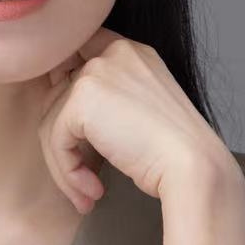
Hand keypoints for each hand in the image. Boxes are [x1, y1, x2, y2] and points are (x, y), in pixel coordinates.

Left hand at [39, 27, 233, 207]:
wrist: (192, 166)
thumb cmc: (172, 151)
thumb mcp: (139, 109)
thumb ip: (104, 99)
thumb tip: (54, 113)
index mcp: (129, 52)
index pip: (76, 55)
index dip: (64, 93)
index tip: (70, 133)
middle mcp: (111, 53)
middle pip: (57, 94)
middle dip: (62, 140)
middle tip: (79, 176)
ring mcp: (96, 72)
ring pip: (51, 121)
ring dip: (65, 165)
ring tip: (87, 192)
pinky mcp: (82, 99)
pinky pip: (55, 140)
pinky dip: (67, 172)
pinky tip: (92, 189)